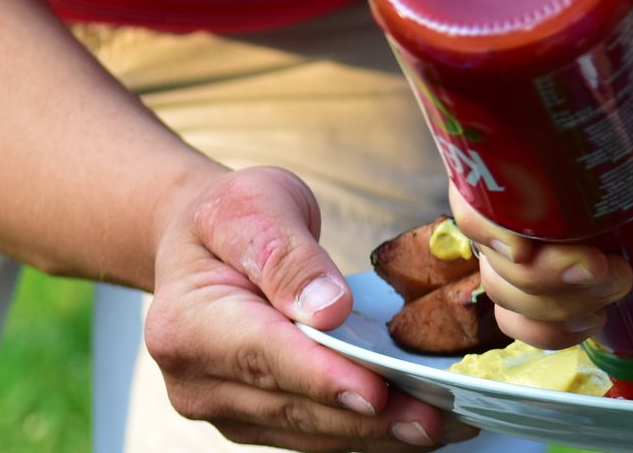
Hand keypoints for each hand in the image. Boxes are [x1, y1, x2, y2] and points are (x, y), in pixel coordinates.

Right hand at [146, 166, 476, 449]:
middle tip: (437, 417)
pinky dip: (368, 432)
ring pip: (311, 432)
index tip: (376, 392)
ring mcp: (225, 408)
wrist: (205, 242)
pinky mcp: (256, 421)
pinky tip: (418, 422)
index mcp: (186, 323)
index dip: (322, 377)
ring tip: (446, 422)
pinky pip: (317, 434)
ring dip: (379, 434)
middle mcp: (196, 380)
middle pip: (293, 405)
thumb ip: (286, 252)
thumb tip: (327, 309)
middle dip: (369, 417)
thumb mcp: (256, 203)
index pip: (263, 356)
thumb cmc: (233, 215)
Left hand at [450, 63, 632, 346]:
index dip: (551, 328)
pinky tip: (553, 233)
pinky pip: (474, 196)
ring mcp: (519, 160)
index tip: (603, 313)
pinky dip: (504, 235)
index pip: (525, 303)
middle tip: (614, 276)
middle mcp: (539, 198)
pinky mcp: (503, 122)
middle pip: (501, 287)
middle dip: (555, 311)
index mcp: (579, 230)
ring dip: (537, 281)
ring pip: (483, 251)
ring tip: (595, 258)